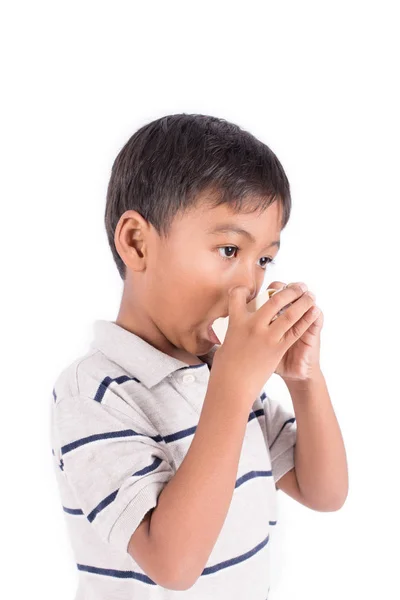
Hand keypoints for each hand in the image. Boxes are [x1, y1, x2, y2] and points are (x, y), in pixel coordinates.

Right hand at [211, 282, 321, 402]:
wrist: (234, 386)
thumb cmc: (226, 367)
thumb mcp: (226, 343)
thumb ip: (234, 330)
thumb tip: (234, 323)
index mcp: (236, 322)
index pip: (237, 296)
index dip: (242, 290)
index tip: (248, 290)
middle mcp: (253, 326)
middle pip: (274, 300)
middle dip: (288, 290)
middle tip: (297, 286)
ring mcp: (267, 337)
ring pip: (289, 313)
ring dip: (301, 301)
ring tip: (309, 294)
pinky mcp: (278, 349)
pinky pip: (296, 330)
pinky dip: (306, 320)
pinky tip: (313, 312)